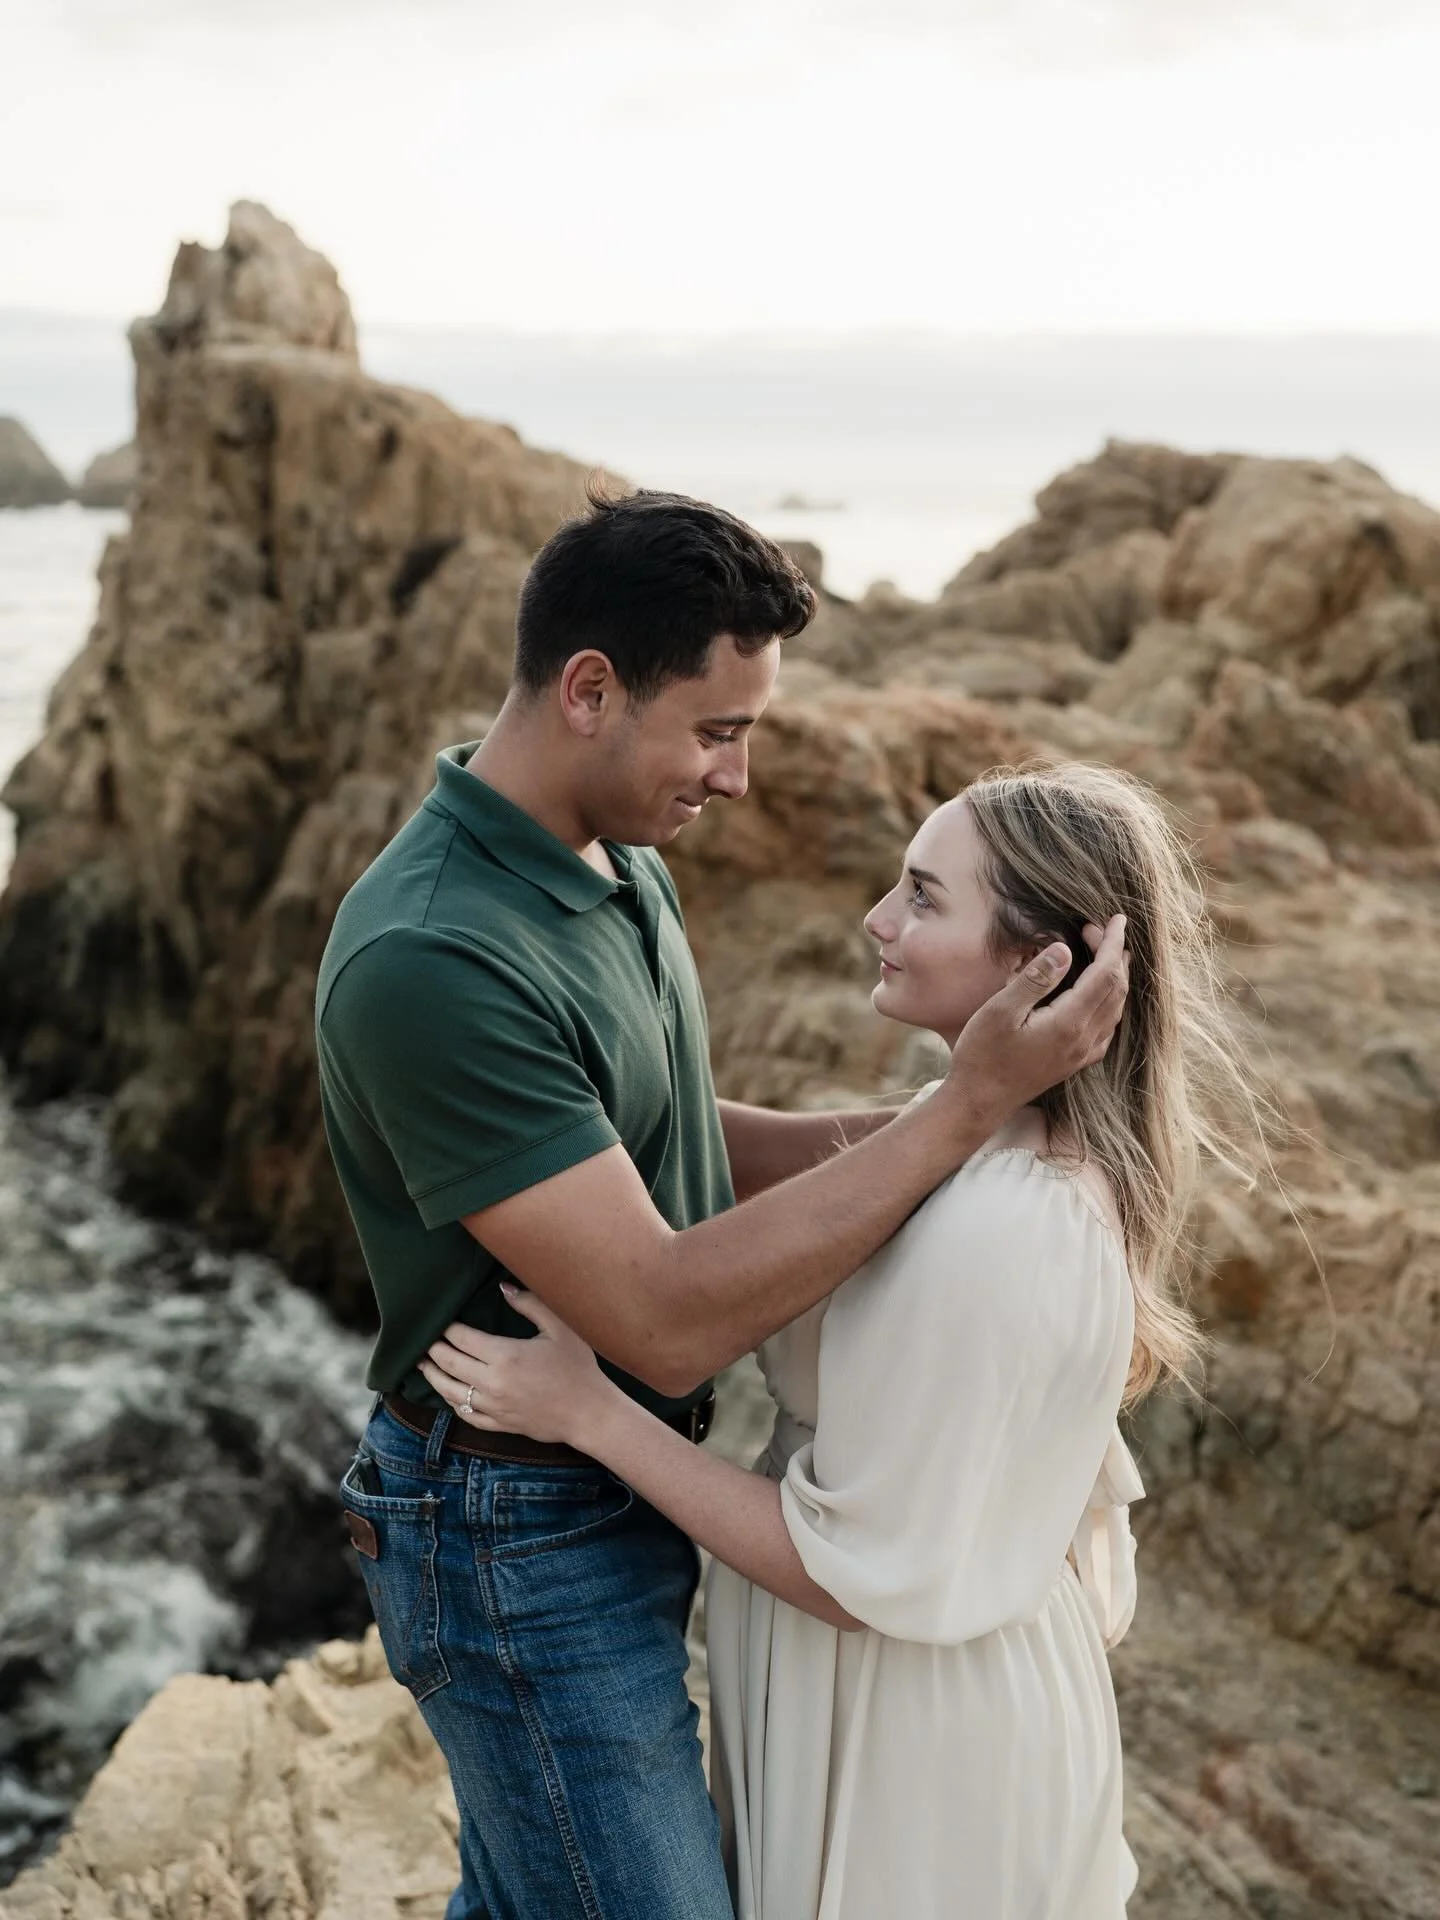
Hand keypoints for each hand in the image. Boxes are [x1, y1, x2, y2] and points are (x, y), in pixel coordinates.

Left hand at [417, 1285, 614, 1447]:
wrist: (590, 1413)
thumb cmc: (578, 1367)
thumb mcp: (560, 1328)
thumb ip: (530, 1304)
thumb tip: (503, 1287)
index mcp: (505, 1355)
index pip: (462, 1338)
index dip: (447, 1328)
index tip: (440, 1320)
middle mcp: (492, 1382)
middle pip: (449, 1364)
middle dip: (433, 1350)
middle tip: (423, 1339)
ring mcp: (493, 1406)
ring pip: (450, 1392)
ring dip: (433, 1376)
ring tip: (423, 1364)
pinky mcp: (499, 1423)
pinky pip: (465, 1414)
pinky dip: (451, 1402)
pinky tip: (447, 1393)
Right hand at [945, 913, 1129, 1121]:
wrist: (979, 1101)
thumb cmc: (982, 1055)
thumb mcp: (1000, 1010)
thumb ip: (1035, 979)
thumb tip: (1064, 949)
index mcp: (1068, 1023)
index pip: (1105, 975)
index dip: (1112, 943)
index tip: (1115, 919)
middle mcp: (1084, 1039)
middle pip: (1115, 989)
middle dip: (1112, 954)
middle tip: (1094, 931)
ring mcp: (1082, 1053)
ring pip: (1115, 1008)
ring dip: (1115, 977)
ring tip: (1106, 954)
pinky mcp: (1075, 1062)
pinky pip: (1108, 1027)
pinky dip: (1111, 1002)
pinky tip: (1100, 996)